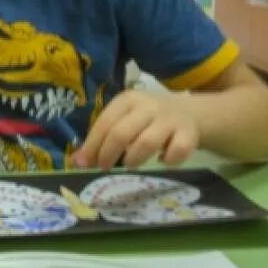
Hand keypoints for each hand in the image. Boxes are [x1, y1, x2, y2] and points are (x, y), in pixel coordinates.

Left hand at [71, 90, 198, 169]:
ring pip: (147, 142)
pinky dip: (168, 160)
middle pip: (122, 132)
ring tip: (130, 163)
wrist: (191, 112)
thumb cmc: (147, 119)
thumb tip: (76, 161)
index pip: (105, 123)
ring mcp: (170, 119)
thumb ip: (101, 138)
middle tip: (104, 167)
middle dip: (109, 153)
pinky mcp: (189, 133)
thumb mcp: (124, 121)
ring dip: (134, 158)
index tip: (84, 163)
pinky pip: (177, 151)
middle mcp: (148, 106)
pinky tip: (162, 160)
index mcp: (127, 100)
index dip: (92, 145)